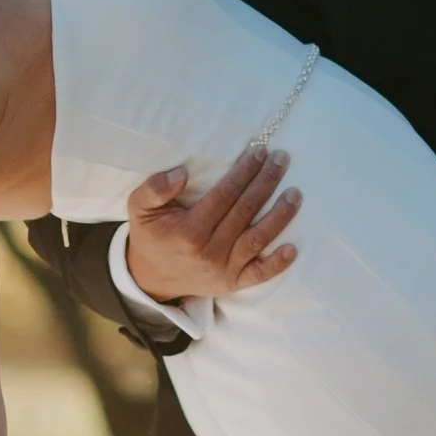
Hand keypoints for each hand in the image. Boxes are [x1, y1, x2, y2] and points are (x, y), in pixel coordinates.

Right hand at [124, 146, 300, 305]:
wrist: (150, 279)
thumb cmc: (150, 236)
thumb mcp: (139, 208)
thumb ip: (155, 188)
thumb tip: (182, 174)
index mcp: (189, 230)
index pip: (225, 195)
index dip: (244, 172)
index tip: (260, 152)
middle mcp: (209, 251)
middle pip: (245, 211)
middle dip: (266, 183)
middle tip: (282, 160)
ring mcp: (223, 270)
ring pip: (257, 239)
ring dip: (280, 216)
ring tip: (296, 194)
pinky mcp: (232, 283)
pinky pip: (259, 275)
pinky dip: (277, 264)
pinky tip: (294, 248)